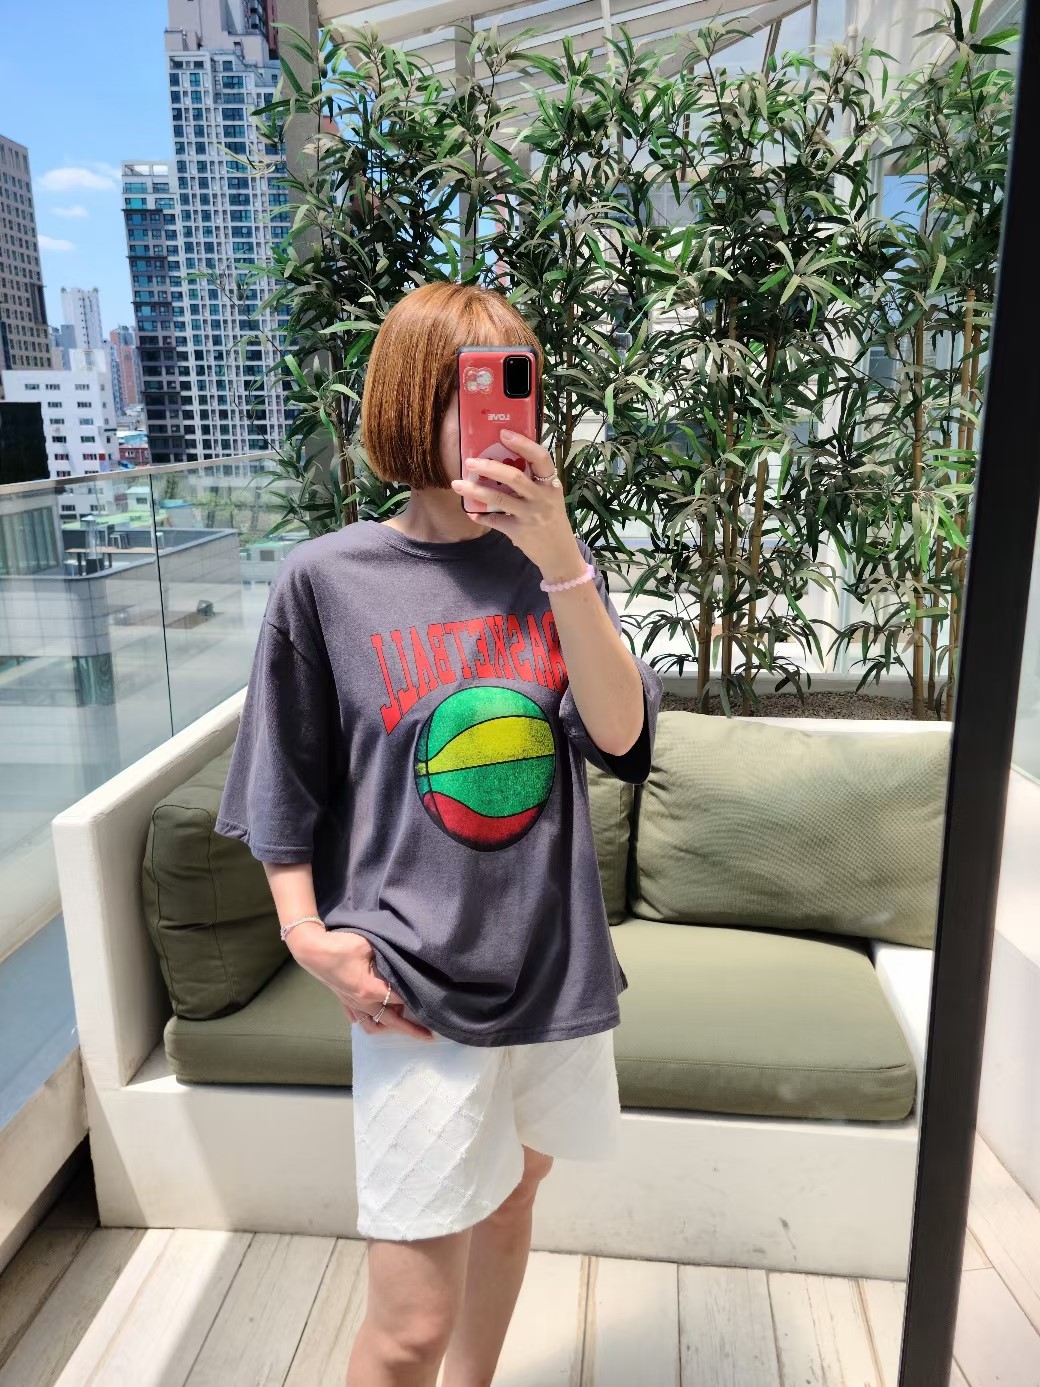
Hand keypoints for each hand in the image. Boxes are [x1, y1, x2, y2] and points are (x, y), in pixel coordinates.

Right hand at [290, 928, 434, 1039]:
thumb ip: (389, 956)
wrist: (313, 950)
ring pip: (374, 1025)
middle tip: (428, 1036)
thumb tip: (403, 961)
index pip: (401, 998)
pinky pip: (359, 1018)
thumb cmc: (342, 946)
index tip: (432, 997)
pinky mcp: (344, 1001)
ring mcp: (352, 1004)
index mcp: (371, 989)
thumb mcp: (370, 946)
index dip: (417, 997)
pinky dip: (371, 1020)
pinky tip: (377, 1015)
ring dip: (389, 1025)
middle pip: (392, 1021)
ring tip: (402, 1020)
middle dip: (411, 1029)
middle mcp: (363, 1002)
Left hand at [451, 430, 588, 582]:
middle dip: (489, 467)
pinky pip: (495, 521)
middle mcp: (541, 498)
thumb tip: (502, 461)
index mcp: (550, 484)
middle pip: (514, 477)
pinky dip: (481, 516)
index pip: (540, 458)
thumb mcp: (550, 497)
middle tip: (470, 461)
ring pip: (499, 499)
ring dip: (476, 490)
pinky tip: (472, 513)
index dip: (523, 444)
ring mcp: (530, 516)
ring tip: (457, 484)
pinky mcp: (519, 532)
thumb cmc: (552, 520)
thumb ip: (533, 481)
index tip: (503, 433)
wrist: (560, 554)